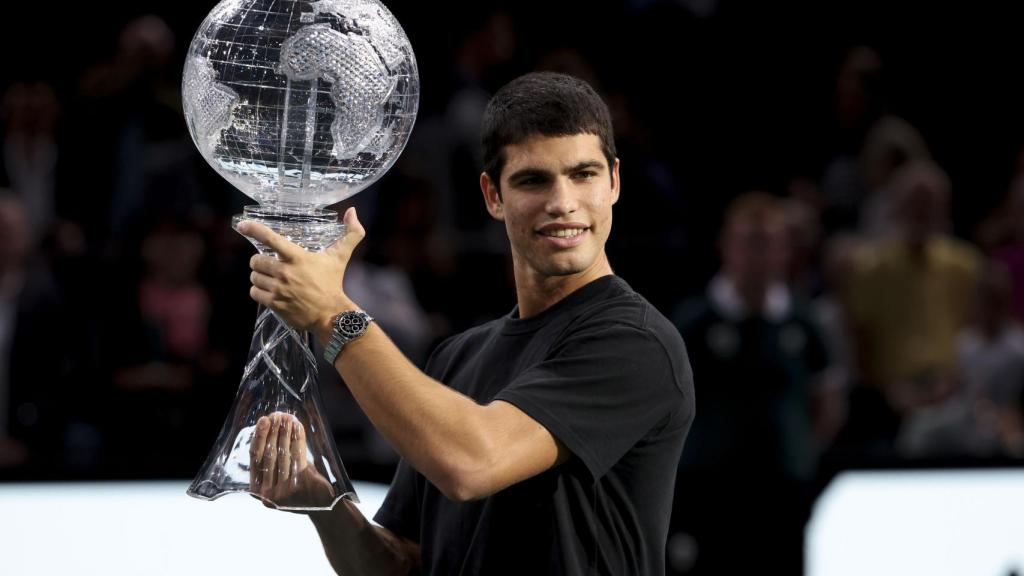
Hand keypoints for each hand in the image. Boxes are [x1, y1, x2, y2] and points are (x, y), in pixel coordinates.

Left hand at [238, 207, 365, 337]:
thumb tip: (353, 211)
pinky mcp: (274, 304)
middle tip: (270, 265)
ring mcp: (279, 289)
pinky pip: (254, 292)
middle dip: (260, 262)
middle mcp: (285, 272)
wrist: (331, 314)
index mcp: (297, 257)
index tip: (243, 225)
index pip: (270, 239)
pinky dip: (259, 291)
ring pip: (254, 277)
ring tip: (271, 279)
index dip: (254, 229)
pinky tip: (269, 291)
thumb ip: (350, 233)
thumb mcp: (341, 256)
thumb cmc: (333, 282)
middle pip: (256, 260)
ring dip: (259, 277)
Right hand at [249, 412, 334, 508]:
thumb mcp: (283, 477)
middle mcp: (268, 494)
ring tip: (286, 417)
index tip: (264, 420)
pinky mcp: (300, 486)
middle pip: (268, 456)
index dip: (259, 438)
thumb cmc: (301, 488)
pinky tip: (298, 427)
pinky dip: (297, 439)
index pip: (256, 459)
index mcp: (258, 492)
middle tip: (276, 415)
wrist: (325, 506)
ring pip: (283, 455)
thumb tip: (270, 429)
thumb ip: (273, 460)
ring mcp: (283, 492)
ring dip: (284, 433)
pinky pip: (297, 457)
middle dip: (272, 432)